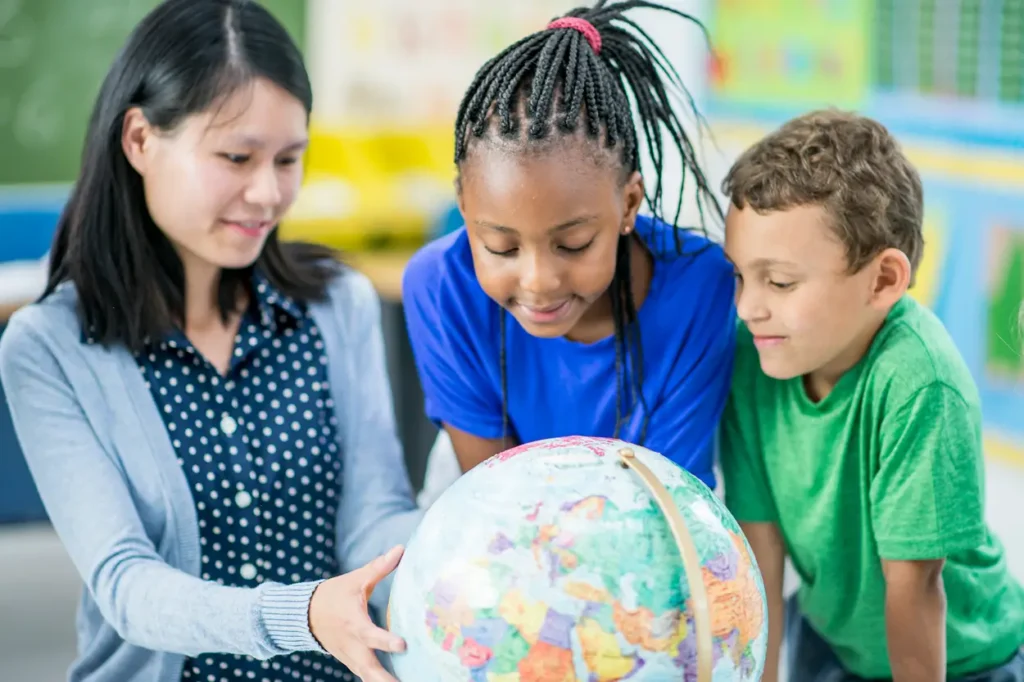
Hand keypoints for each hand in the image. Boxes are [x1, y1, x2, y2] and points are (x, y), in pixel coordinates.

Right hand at [309, 545, 406, 681]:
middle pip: (369, 668)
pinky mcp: (350, 662)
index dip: (385, 641)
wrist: (305, 614)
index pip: (370, 634)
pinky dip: (378, 681)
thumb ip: (379, 568)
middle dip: (385, 679)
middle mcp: (351, 644)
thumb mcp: (355, 580)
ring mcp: (349, 656)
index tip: (403, 645)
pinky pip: (365, 676)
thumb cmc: (333, 595)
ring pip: (367, 676)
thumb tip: (401, 549)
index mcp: (353, 622)